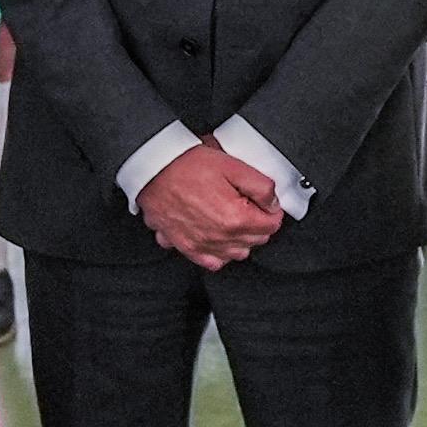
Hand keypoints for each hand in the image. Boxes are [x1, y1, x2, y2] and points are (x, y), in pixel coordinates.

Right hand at [140, 140, 281, 267]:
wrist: (153, 169)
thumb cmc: (187, 165)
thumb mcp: (233, 166)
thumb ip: (261, 186)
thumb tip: (273, 202)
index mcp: (235, 219)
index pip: (271, 225)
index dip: (272, 210)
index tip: (266, 202)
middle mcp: (219, 238)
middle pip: (256, 241)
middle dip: (259, 224)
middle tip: (249, 204)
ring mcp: (201, 245)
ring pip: (236, 253)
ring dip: (241, 239)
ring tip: (233, 217)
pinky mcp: (185, 246)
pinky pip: (211, 261)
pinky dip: (219, 251)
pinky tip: (217, 234)